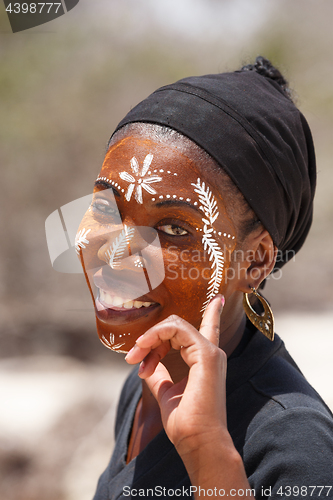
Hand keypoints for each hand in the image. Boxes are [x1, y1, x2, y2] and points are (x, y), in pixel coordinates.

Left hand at [124, 295, 227, 453]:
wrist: (197, 442)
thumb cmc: (185, 422)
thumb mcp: (166, 392)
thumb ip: (159, 374)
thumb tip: (148, 364)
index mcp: (204, 360)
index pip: (210, 327)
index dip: (212, 312)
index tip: (217, 299)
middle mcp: (210, 352)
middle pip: (175, 327)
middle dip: (150, 338)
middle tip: (133, 358)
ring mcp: (210, 351)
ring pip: (174, 325)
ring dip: (149, 338)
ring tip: (136, 358)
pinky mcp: (206, 354)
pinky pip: (176, 330)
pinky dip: (155, 337)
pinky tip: (144, 351)